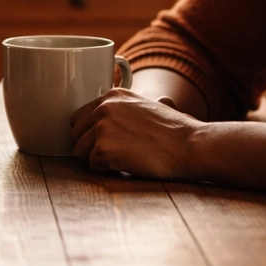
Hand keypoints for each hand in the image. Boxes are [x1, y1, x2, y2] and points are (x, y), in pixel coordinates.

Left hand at [70, 88, 201, 178]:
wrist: (190, 145)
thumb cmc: (175, 131)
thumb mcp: (148, 105)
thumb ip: (128, 108)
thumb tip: (135, 110)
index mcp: (112, 95)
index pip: (79, 117)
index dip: (89, 133)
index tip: (105, 141)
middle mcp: (103, 108)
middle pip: (75, 134)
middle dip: (89, 147)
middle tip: (114, 153)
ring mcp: (102, 127)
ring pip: (80, 151)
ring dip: (97, 159)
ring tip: (122, 158)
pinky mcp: (104, 149)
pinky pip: (92, 165)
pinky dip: (106, 169)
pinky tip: (126, 164)